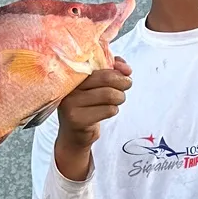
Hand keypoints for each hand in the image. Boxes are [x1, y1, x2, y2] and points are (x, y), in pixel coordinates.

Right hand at [53, 57, 131, 181]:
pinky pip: (107, 110)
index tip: (127, 71)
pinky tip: (107, 111)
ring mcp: (70, 104)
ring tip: (118, 100)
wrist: (73, 134)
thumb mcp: (96, 84)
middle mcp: (69, 87)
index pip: (98, 64)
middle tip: (128, 85)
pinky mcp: (77, 120)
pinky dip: (114, 110)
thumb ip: (111, 70)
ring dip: (120, 97)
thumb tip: (126, 69)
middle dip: (122, 82)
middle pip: (106, 79)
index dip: (117, 67)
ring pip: (109, 95)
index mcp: (72, 75)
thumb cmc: (87, 105)